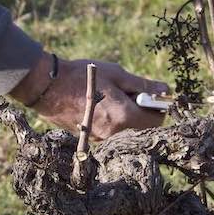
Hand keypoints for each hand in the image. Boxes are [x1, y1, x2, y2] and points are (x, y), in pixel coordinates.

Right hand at [10, 54, 169, 139]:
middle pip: (144, 128)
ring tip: (112, 98)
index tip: (149, 95)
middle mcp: (115, 133)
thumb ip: (143, 85)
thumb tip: (165, 90)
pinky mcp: (92, 139)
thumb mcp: (117, 75)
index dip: (158, 107)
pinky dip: (114, 121)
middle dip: (142, 112)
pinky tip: (100, 106)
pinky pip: (113, 133)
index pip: (157, 120)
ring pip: (128, 131)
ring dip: (128, 117)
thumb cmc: (83, 77)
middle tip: (128, 94)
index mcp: (124, 116)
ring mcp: (102, 139)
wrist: (48, 88)